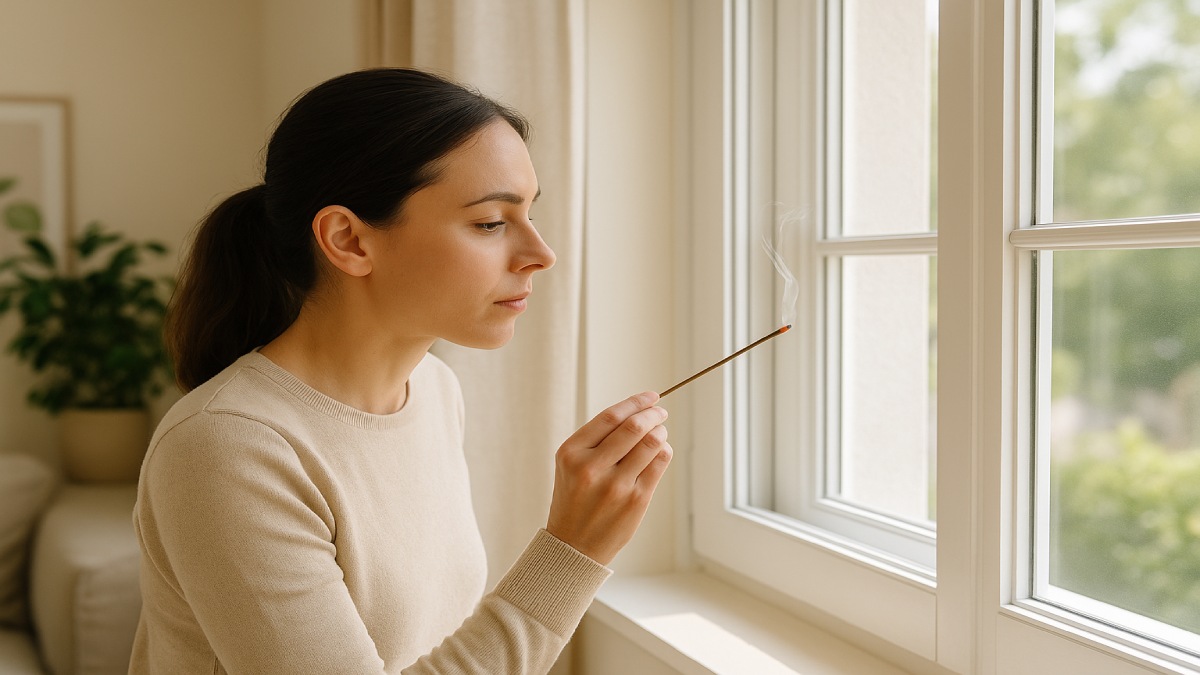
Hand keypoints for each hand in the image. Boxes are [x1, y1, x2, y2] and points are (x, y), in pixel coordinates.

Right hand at [545, 391, 672, 564]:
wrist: (573, 545)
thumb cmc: (575, 499)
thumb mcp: (572, 465)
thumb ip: (598, 440)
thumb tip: (639, 413)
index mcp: (571, 453)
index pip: (611, 417)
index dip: (635, 402)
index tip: (651, 396)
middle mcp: (591, 468)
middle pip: (634, 427)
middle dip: (653, 413)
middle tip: (660, 411)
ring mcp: (615, 485)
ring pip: (651, 443)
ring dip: (661, 432)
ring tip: (660, 432)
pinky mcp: (635, 500)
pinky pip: (658, 464)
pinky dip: (664, 452)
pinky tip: (660, 452)